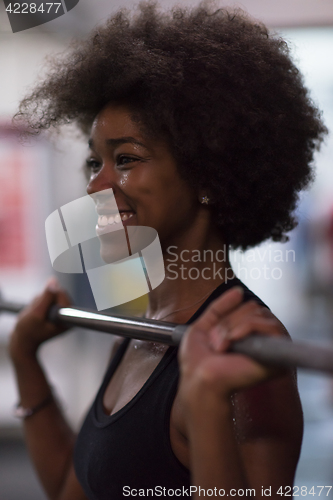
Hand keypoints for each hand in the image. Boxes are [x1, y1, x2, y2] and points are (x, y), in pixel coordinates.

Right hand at [9, 278, 71, 360]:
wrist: (22, 343)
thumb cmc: (28, 333)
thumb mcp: (35, 314)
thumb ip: (46, 297)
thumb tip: (54, 281)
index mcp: (67, 319)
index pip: (63, 295)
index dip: (50, 296)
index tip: (41, 305)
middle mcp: (67, 316)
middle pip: (58, 293)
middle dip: (43, 299)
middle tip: (36, 312)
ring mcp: (61, 314)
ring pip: (50, 295)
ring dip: (39, 302)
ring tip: (34, 316)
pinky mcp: (54, 311)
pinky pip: (46, 299)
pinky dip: (38, 303)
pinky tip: (35, 314)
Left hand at [178, 287, 287, 405]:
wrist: (199, 380)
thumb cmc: (198, 362)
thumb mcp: (203, 326)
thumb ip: (220, 307)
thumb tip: (239, 291)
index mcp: (247, 335)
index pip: (249, 307)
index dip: (230, 313)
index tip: (214, 331)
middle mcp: (261, 339)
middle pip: (253, 308)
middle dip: (229, 321)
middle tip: (216, 342)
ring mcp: (270, 346)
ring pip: (259, 314)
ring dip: (233, 326)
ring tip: (222, 346)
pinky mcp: (276, 354)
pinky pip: (269, 326)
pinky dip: (246, 328)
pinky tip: (233, 341)